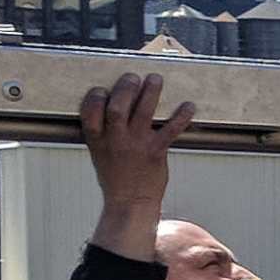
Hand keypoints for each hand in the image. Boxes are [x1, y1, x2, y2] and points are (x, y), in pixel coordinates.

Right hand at [79, 71, 193, 258]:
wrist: (130, 203)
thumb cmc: (116, 177)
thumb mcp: (100, 153)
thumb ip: (103, 132)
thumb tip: (109, 105)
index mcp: (98, 140)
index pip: (90, 113)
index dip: (95, 98)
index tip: (102, 89)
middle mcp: (115, 140)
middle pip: (117, 107)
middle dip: (125, 88)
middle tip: (132, 77)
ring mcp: (136, 145)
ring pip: (142, 112)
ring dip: (150, 93)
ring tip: (156, 78)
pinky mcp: (156, 152)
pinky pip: (170, 130)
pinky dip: (181, 117)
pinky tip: (189, 106)